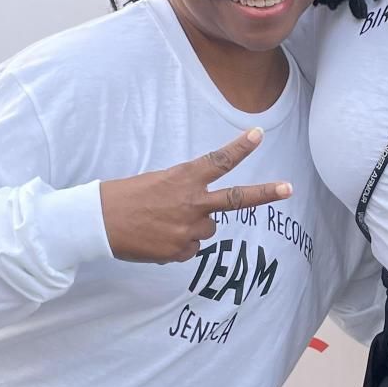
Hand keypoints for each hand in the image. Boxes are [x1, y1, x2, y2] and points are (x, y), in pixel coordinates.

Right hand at [99, 128, 290, 263]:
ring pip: (207, 229)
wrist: (98, 222)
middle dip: (265, 194)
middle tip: (288, 188)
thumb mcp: (158, 182)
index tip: (258, 135)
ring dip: (192, 227)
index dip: (240, 147)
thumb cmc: (125, 197)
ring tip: (162, 223)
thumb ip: (186, 192)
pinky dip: (177, 245)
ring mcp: (187, 229)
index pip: (218, 161)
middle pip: (236, 199)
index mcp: (183, 179)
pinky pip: (189, 249)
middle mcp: (191, 202)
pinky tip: (156, 238)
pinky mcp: (178, 252)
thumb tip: (203, 214)